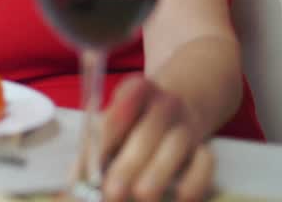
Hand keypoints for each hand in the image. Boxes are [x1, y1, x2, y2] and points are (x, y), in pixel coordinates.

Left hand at [96, 76, 214, 201]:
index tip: (88, 171)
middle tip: (111, 194)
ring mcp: (188, 125)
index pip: (115, 117)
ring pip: (175, 149)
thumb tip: (75, 182)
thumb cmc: (135, 121)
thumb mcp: (113, 122)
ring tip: (140, 197)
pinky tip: (177, 199)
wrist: (182, 104)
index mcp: (135, 90)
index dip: (100, 146)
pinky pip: (205, 167)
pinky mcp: (207, 147)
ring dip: (155, 178)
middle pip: (145, 134)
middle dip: (126, 168)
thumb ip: (94, 147)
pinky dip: (192, 186)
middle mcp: (164, 104)